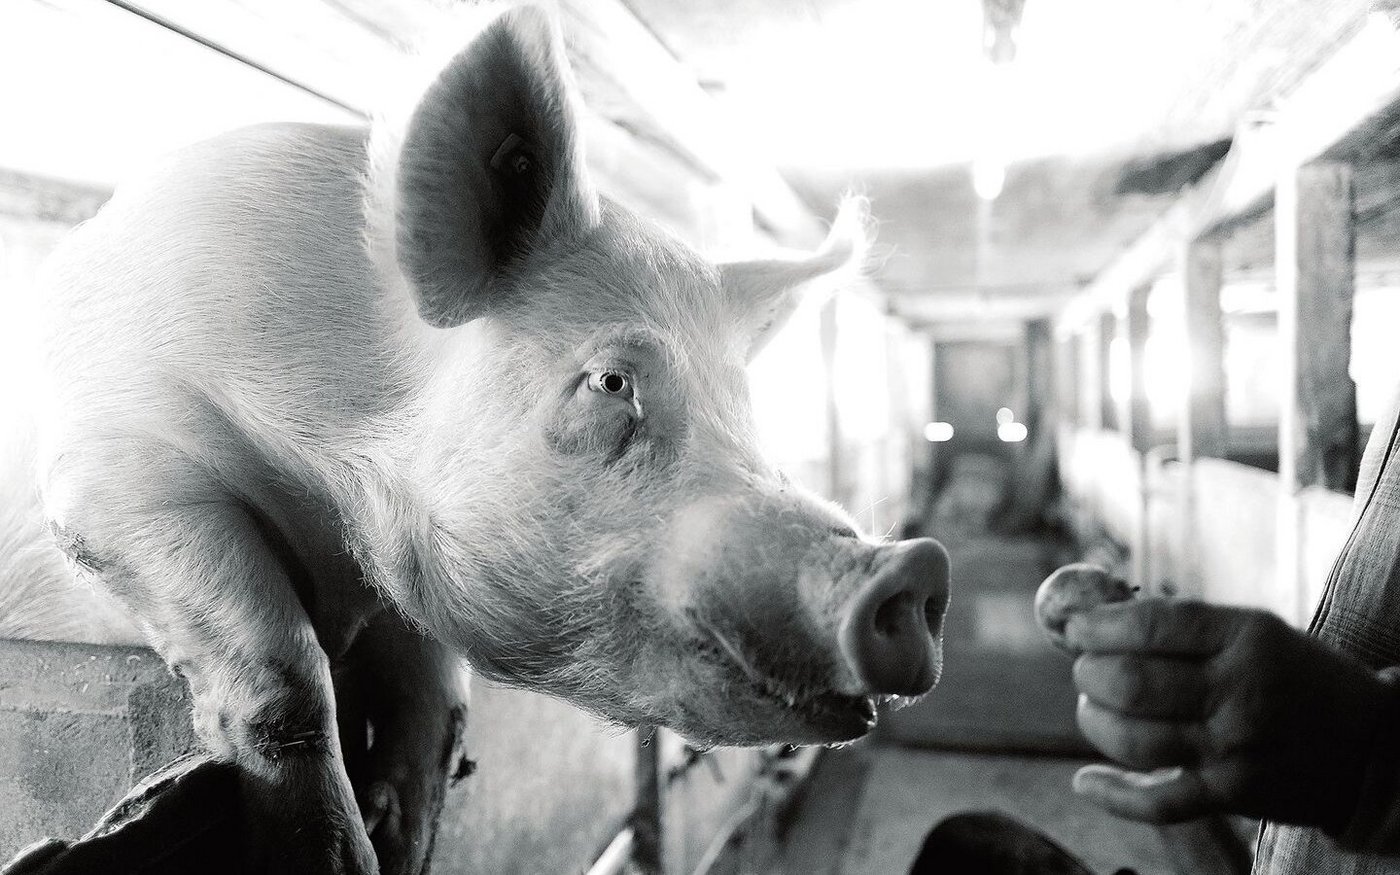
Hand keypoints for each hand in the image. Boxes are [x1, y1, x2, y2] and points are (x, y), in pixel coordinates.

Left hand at [1065, 598, 1388, 828]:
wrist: (1367, 746)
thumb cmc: (1291, 675)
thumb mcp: (1253, 631)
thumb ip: (1179, 624)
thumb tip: (1089, 617)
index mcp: (1246, 639)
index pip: (1151, 626)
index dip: (1097, 625)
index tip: (1072, 626)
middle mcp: (1240, 694)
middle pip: (1131, 684)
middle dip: (1088, 673)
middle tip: (1084, 668)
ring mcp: (1234, 750)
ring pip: (1132, 740)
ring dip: (1093, 721)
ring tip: (1093, 707)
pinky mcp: (1230, 796)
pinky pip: (1157, 802)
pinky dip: (1112, 794)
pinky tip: (1086, 780)